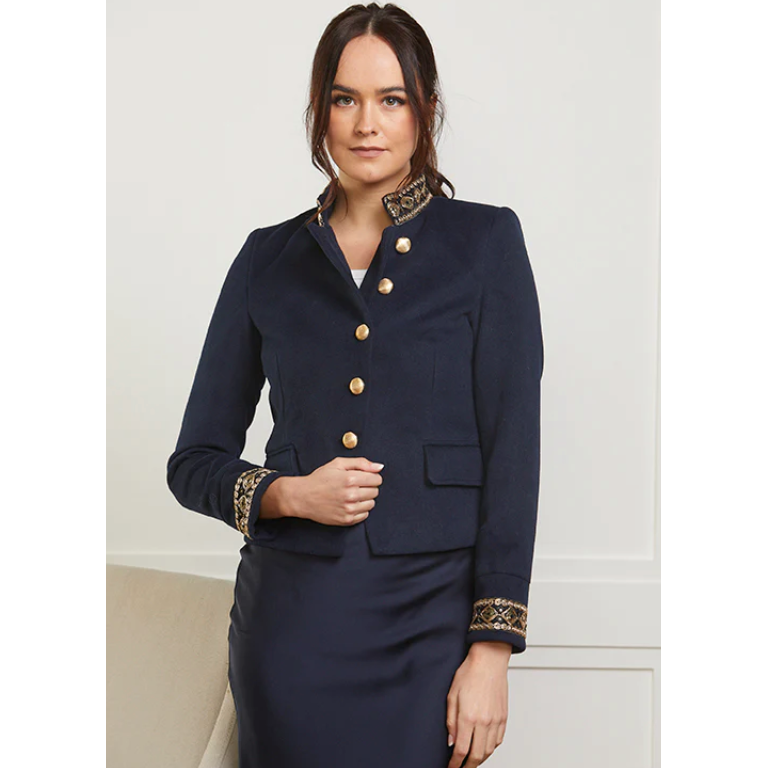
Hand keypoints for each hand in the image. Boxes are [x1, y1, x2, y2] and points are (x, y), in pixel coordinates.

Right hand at [281, 457, 382, 525]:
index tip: (363, 477)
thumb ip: (361, 463)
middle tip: (354, 485)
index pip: (377, 479)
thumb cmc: (319, 479)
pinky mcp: (346, 520)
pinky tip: (349, 503)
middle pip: (375, 491)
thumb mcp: (338, 464)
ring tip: (351, 494)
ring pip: (371, 504)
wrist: (302, 497)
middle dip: (368, 487)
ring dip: (364, 499)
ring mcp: (349, 509)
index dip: (371, 477)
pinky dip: (360, 509)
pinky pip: (365, 515)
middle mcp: (351, 495)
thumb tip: (379, 467)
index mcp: (350, 479)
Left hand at [446, 642, 510, 767]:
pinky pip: (498, 741)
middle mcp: (483, 721)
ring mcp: (496, 720)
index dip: (455, 763)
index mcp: (468, 716)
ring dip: (480, 759)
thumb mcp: (452, 695)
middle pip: (477, 755)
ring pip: (489, 750)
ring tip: (471, 761)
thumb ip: (450, 720)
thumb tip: (450, 741)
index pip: (461, 749)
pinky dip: (491, 749)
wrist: (489, 661)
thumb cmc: (469, 673)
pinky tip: (484, 748)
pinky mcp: (503, 717)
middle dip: (468, 766)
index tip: (451, 767)